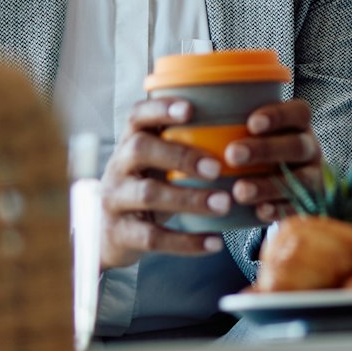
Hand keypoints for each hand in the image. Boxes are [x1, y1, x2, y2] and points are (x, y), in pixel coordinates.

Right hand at [99, 99, 235, 268]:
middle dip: (180, 156)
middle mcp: (118, 166)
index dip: (160, 109)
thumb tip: (243, 136)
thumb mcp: (155, 163)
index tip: (190, 109)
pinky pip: (153, 237)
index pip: (137, 116)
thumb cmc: (147, 187)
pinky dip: (187, 242)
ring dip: (190, 199)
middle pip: (140, 150)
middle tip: (216, 168)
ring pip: (148, 194)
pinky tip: (215, 241)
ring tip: (224, 204)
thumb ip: (182, 146)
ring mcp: (114, 199)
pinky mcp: (119, 233)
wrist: (108, 234)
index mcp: (130, 142)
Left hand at [219, 99, 321, 223]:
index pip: (298, 112)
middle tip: (232, 155)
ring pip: (300, 179)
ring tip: (239, 191)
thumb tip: (185, 110)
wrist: (287, 187)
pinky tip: (258, 212)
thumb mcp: (253, 132)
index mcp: (299, 126)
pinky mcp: (310, 204)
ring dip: (268, 185)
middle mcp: (310, 149)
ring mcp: (313, 177)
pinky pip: (299, 207)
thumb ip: (233, 123)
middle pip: (297, 146)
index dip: (278, 116)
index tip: (251, 123)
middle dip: (265, 150)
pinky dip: (279, 209)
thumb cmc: (258, 150)